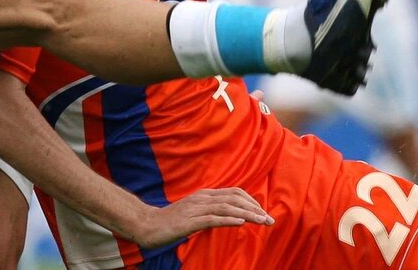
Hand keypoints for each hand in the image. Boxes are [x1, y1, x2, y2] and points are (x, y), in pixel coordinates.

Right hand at [125, 188, 273, 248]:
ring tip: (261, 221)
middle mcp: (203, 198)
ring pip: (227, 207)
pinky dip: (228, 219)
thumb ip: (211, 211)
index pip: (234, 193)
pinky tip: (240, 222)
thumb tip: (231, 216)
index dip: (251, 201)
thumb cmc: (171, 221)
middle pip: (235, 198)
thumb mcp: (194, 213)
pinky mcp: (190, 221)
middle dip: (254, 208)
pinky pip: (212, 219)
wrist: (147, 224)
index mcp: (205, 195)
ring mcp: (196, 208)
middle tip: (269, 219)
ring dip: (247, 214)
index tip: (263, 212)